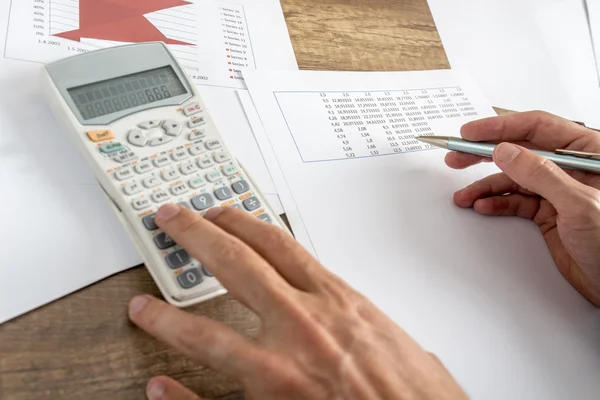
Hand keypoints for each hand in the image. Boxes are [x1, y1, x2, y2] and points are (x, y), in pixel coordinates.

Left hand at [128, 205, 466, 399]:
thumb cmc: (419, 394)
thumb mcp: (392, 337)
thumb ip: (359, 320)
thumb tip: (351, 319)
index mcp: (336, 302)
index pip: (278, 245)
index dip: (242, 222)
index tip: (220, 213)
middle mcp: (303, 326)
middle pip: (236, 265)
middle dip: (196, 236)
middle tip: (171, 221)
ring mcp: (280, 373)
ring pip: (206, 334)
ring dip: (167, 318)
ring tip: (141, 308)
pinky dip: (179, 399)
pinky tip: (159, 388)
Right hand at [446, 111, 599, 305]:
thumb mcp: (581, 204)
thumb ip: (542, 175)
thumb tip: (506, 152)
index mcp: (589, 153)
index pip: (539, 128)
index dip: (501, 127)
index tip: (472, 132)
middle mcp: (572, 169)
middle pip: (521, 150)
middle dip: (486, 154)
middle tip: (457, 156)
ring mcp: (559, 190)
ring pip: (514, 179)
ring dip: (486, 186)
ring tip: (465, 195)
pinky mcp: (550, 212)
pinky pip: (516, 201)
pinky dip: (497, 204)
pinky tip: (484, 207)